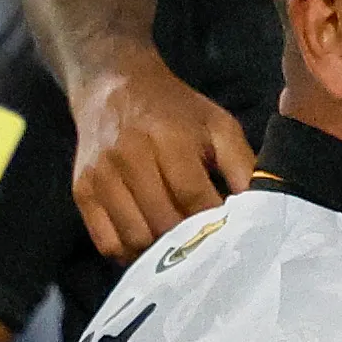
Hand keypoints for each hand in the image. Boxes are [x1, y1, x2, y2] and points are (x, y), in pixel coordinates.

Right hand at [70, 58, 251, 260]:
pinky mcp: (82, 192)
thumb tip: (259, 206)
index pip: (192, 196)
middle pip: (163, 222)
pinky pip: (106, 242)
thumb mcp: (217, 124)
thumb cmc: (175, 110)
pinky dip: (130, 254)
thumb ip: (242, 163)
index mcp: (169, 138)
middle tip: (206, 247)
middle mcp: (130, 157)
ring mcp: (101, 177)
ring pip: (134, 238)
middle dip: (189, 240)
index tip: (230, 235)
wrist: (114, 87)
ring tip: (181, 250)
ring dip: (160, 253)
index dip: (213, 222)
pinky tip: (150, 249)